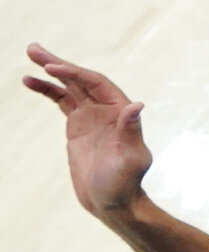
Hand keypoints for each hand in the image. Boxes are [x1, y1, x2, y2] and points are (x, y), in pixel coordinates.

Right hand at [23, 44, 152, 216]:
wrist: (113, 202)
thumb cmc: (124, 184)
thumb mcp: (129, 159)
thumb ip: (130, 132)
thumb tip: (136, 106)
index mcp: (122, 113)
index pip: (97, 84)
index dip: (75, 74)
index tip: (51, 69)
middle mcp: (108, 110)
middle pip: (82, 80)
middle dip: (59, 64)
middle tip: (33, 50)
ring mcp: (92, 116)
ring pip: (70, 86)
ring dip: (50, 71)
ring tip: (30, 55)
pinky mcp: (79, 125)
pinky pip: (61, 100)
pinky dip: (46, 90)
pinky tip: (29, 81)